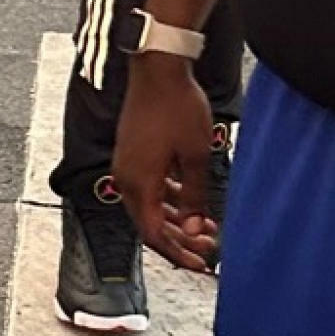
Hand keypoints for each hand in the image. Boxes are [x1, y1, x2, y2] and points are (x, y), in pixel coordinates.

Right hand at [114, 51, 218, 270]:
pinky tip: (188, 200)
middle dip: (180, 240)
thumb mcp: (196, 156)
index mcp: (139, 184)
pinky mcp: (132, 155)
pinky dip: (168, 200)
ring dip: (176, 220)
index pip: (154, 234)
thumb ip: (195, 196)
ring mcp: (127, 166)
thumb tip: (198, 229)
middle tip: (208, 251)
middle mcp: (126, 179)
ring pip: (149, 207)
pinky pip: (147, 188)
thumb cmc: (177, 108)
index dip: (178, 253)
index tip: (202, 264)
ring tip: (206, 227)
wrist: (158, 70)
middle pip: (149, 224)